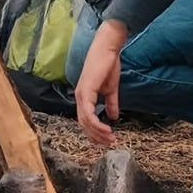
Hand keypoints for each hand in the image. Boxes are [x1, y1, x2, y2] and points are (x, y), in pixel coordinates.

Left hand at [74, 19, 127, 145]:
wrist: (107, 50)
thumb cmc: (108, 66)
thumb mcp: (111, 89)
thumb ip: (110, 103)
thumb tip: (113, 117)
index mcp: (84, 96)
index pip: (85, 119)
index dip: (95, 132)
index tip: (108, 139)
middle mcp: (79, 95)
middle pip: (83, 123)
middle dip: (97, 136)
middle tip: (110, 142)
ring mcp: (81, 93)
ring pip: (85, 120)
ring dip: (98, 132)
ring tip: (110, 138)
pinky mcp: (86, 89)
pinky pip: (88, 111)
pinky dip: (96, 123)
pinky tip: (107, 129)